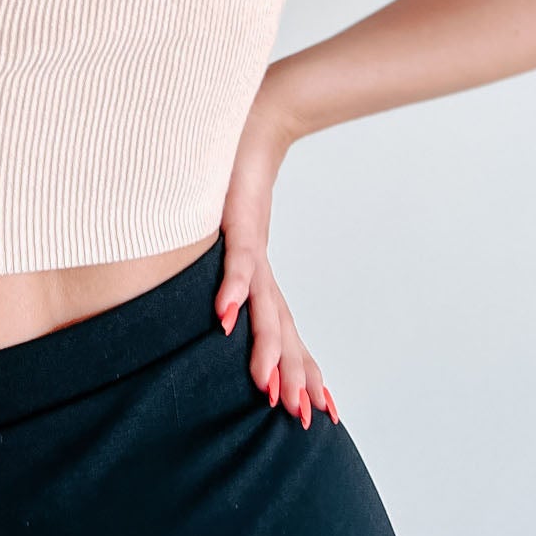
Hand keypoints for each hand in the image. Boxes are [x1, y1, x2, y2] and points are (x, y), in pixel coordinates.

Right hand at [213, 79, 338, 431]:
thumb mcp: (226, 228)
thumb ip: (222, 262)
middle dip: (294, 375)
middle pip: (281, 330)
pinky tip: (227, 317)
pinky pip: (237, 260)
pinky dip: (233, 288)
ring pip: (264, 306)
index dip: (301, 368)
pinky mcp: (239, 219)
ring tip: (271, 389)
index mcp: (260, 274)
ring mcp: (251, 245)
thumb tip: (213, 295)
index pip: (283, 330)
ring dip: (267, 348)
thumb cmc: (233, 172)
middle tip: (307, 419)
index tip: (321, 410)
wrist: (255, 116)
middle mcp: (261, 267)